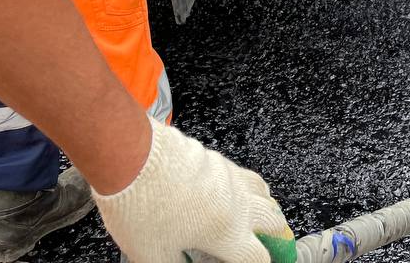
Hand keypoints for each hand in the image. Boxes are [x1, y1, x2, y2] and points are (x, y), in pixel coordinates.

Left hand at [94, 119, 296, 262]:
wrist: (133, 157)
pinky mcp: (218, 159)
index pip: (257, 258)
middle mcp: (237, 204)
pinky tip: (235, 191)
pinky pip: (245, 176)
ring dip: (267, 208)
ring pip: (264, 193)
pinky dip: (250, 188)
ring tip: (263, 216)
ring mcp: (230, 178)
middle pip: (273, 221)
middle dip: (275, 236)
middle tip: (271, 244)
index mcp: (227, 233)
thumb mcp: (152, 255)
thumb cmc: (142, 209)